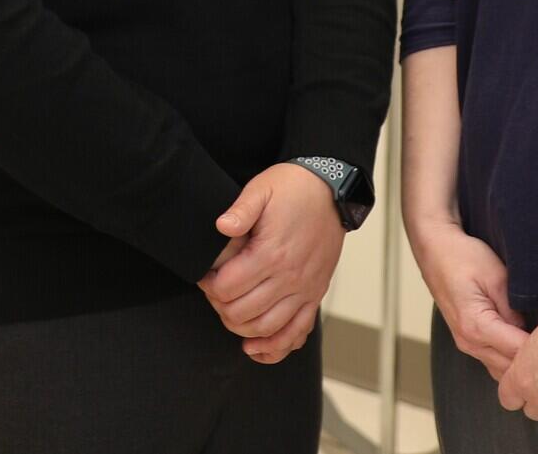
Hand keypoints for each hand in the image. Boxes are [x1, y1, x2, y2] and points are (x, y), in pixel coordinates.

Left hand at [201, 165, 343, 355]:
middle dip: (220, 307)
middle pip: (242, 313)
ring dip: (242, 329)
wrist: (332, 191)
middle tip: (215, 292)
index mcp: (271, 253)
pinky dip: (276, 347)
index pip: (228, 289)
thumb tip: (221, 227)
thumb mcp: (261, 189)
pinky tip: (257, 347)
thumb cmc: (294, 189)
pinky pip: (297, 333)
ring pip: (267, 328)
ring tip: (230, 313)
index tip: (205, 276)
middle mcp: (290, 277)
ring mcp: (305, 289)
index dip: (209, 286)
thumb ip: (240, 209)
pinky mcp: (315, 295)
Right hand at [407, 218, 527, 381]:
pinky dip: (511, 362)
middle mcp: (469, 343)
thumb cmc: (464, 258)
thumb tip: (530, 332)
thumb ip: (514, 308)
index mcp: (476, 327)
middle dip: (536, 364)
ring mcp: (466, 345)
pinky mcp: (468, 340)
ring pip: (502, 372)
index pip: (519, 353)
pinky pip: (494, 362)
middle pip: (511, 371)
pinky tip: (528, 349)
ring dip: (523, 366)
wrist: (435, 250)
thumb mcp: (497, 276)